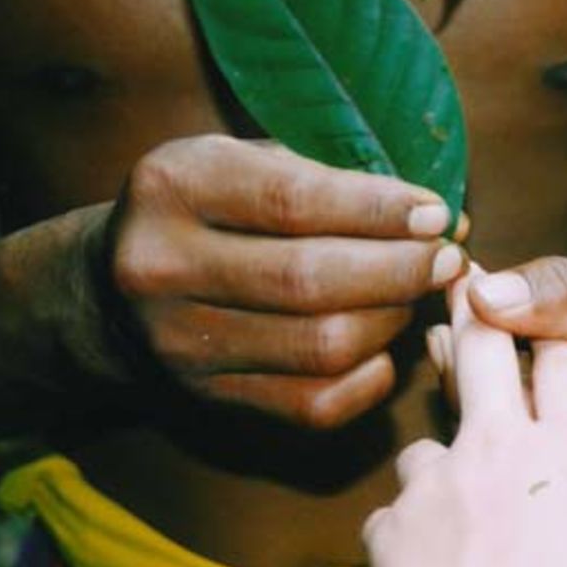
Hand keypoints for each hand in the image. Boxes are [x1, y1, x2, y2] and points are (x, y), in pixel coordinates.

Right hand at [94, 134, 466, 426]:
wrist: (120, 289)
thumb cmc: (211, 208)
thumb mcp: (248, 161)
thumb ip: (335, 178)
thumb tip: (440, 218)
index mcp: (175, 187)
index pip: (294, 201)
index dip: (379, 211)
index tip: (436, 214)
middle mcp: (164, 268)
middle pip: (311, 281)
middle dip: (400, 270)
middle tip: (446, 258)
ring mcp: (182, 345)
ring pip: (323, 347)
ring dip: (391, 319)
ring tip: (412, 293)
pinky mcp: (210, 399)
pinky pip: (317, 404)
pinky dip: (371, 377)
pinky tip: (384, 344)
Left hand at [362, 267, 566, 566]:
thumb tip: (486, 295)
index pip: (540, 407)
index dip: (495, 348)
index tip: (470, 291)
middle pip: (513, 435)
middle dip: (473, 364)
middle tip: (456, 300)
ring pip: (504, 446)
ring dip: (473, 379)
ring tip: (462, 320)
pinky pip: (513, 448)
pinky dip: (487, 398)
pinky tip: (472, 352)